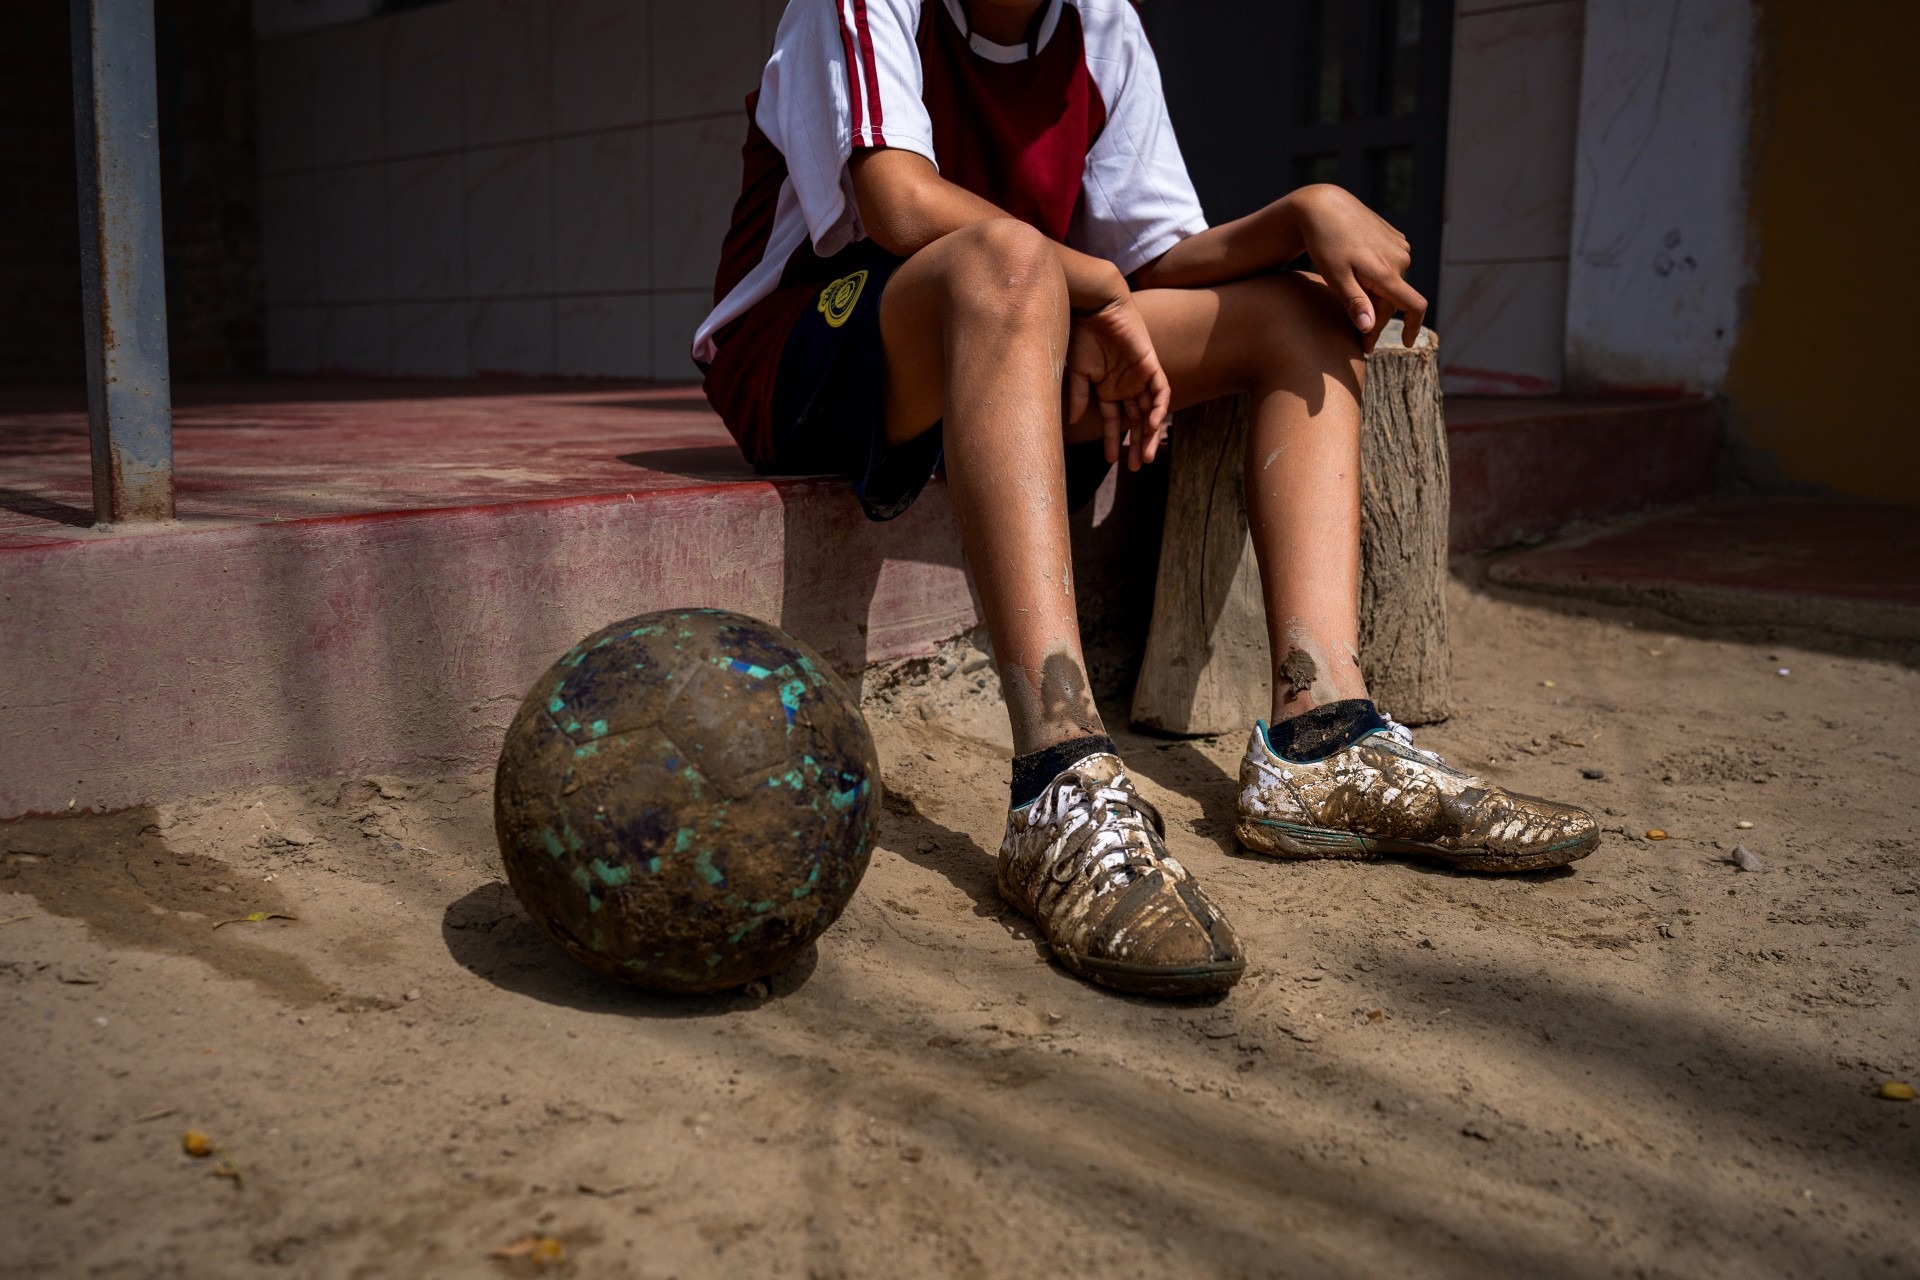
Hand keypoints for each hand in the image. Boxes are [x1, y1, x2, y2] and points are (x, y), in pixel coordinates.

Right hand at [1064, 294, 1172, 470]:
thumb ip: (1079, 397)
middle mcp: (1125, 385)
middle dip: (1136, 444)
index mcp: (1107, 388)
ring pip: (1150, 412)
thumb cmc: (1081, 335)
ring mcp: (1139, 377)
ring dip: (1149, 434)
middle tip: (1136, 468)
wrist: (1094, 308)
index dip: (1114, 440)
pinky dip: (1158, 408)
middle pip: (1136, 421)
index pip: (1115, 421)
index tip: (1111, 461)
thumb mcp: (1077, 372)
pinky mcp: (1150, 365)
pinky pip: (1161, 391)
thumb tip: (1075, 422)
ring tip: (1145, 456)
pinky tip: (1153, 425)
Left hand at [1292, 184, 1427, 352]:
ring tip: (1353, 302)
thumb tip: (1369, 328)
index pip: (1414, 306)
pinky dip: (1378, 279)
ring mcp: (1400, 247)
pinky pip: (1391, 267)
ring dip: (1377, 298)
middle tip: (1358, 340)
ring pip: (1392, 285)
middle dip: (1378, 320)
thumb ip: (1354, 303)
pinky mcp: (1396, 238)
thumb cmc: (1326, 244)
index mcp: (1387, 272)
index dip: (1413, 328)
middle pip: (1395, 301)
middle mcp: (1400, 259)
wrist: (1325, 207)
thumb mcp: (1335, 277)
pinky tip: (1360, 278)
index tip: (1405, 343)